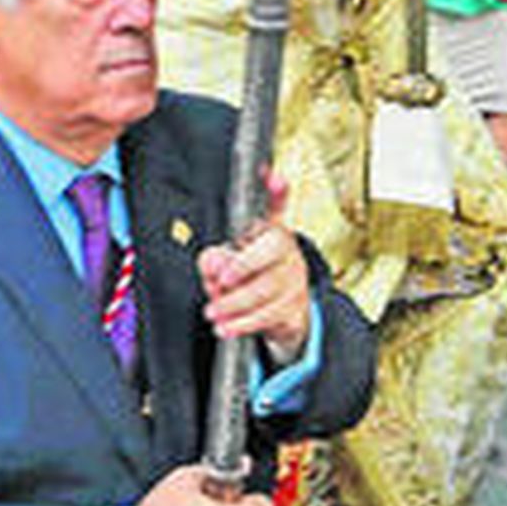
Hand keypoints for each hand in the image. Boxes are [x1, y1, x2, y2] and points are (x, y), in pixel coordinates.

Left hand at [197, 182, 310, 362]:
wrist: (284, 309)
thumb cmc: (252, 274)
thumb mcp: (229, 260)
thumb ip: (214, 258)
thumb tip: (213, 263)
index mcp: (271, 231)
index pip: (275, 207)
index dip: (277, 192)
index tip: (275, 178)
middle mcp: (286, 251)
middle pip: (270, 253)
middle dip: (242, 267)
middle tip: (220, 280)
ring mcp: (293, 280)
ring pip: (266, 290)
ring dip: (234, 303)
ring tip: (213, 310)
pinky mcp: (294, 308)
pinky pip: (268, 316)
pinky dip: (243, 323)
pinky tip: (226, 326)